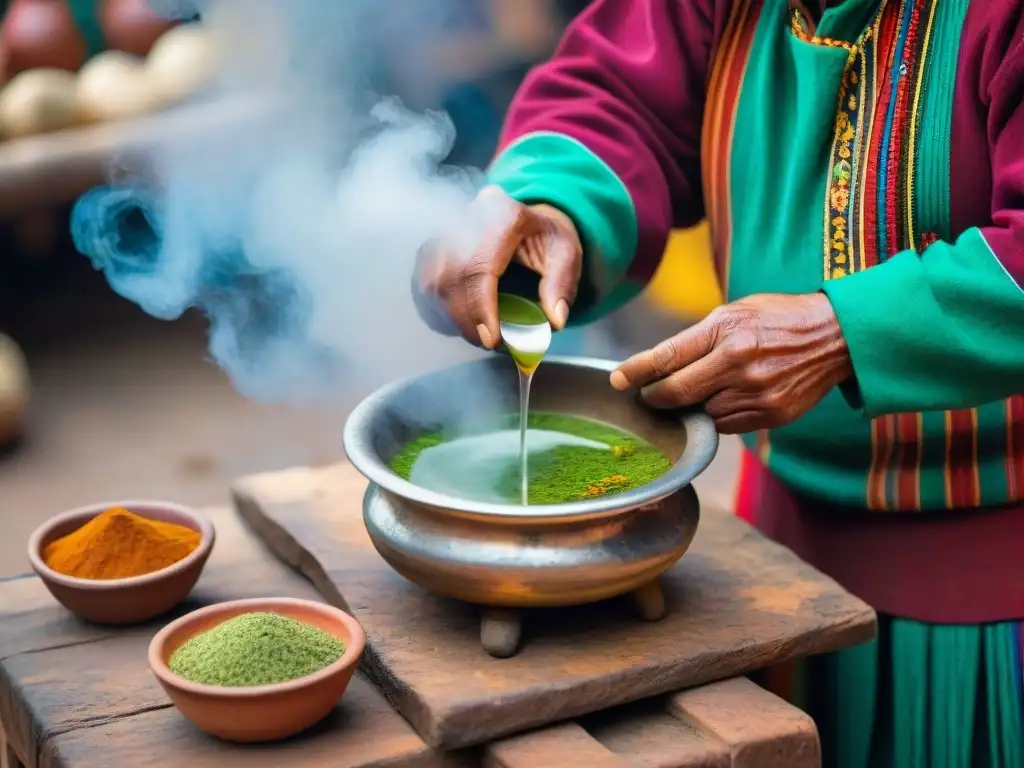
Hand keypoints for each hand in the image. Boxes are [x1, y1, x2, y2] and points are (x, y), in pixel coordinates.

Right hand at [412, 185, 582, 348]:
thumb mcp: (566, 254)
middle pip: (449, 276)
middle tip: (487, 343)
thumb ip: (561, 285)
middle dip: (465, 319)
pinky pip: (421, 283)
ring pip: (430, 281)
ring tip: (476, 332)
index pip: (479, 266)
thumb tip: (554, 320)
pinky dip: (437, 309)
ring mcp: (443, 229)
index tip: (491, 340)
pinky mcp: (431, 245)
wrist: (525, 221)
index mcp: (502, 214)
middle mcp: (466, 216)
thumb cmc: (544, 239)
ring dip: (450, 316)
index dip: (480, 308)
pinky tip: (458, 319)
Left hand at [610, 293, 853, 433]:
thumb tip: (660, 364)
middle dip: (654, 397)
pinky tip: (719, 402)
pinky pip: (726, 426)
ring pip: (700, 414)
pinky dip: (715, 417)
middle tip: (645, 395)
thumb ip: (697, 338)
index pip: (666, 357)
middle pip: (677, 393)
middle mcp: (738, 366)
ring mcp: (755, 395)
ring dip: (687, 409)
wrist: (836, 337)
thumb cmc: (778, 318)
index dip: (635, 372)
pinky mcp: (770, 416)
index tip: (617, 380)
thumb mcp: (734, 312)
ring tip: (687, 396)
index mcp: (726, 333)